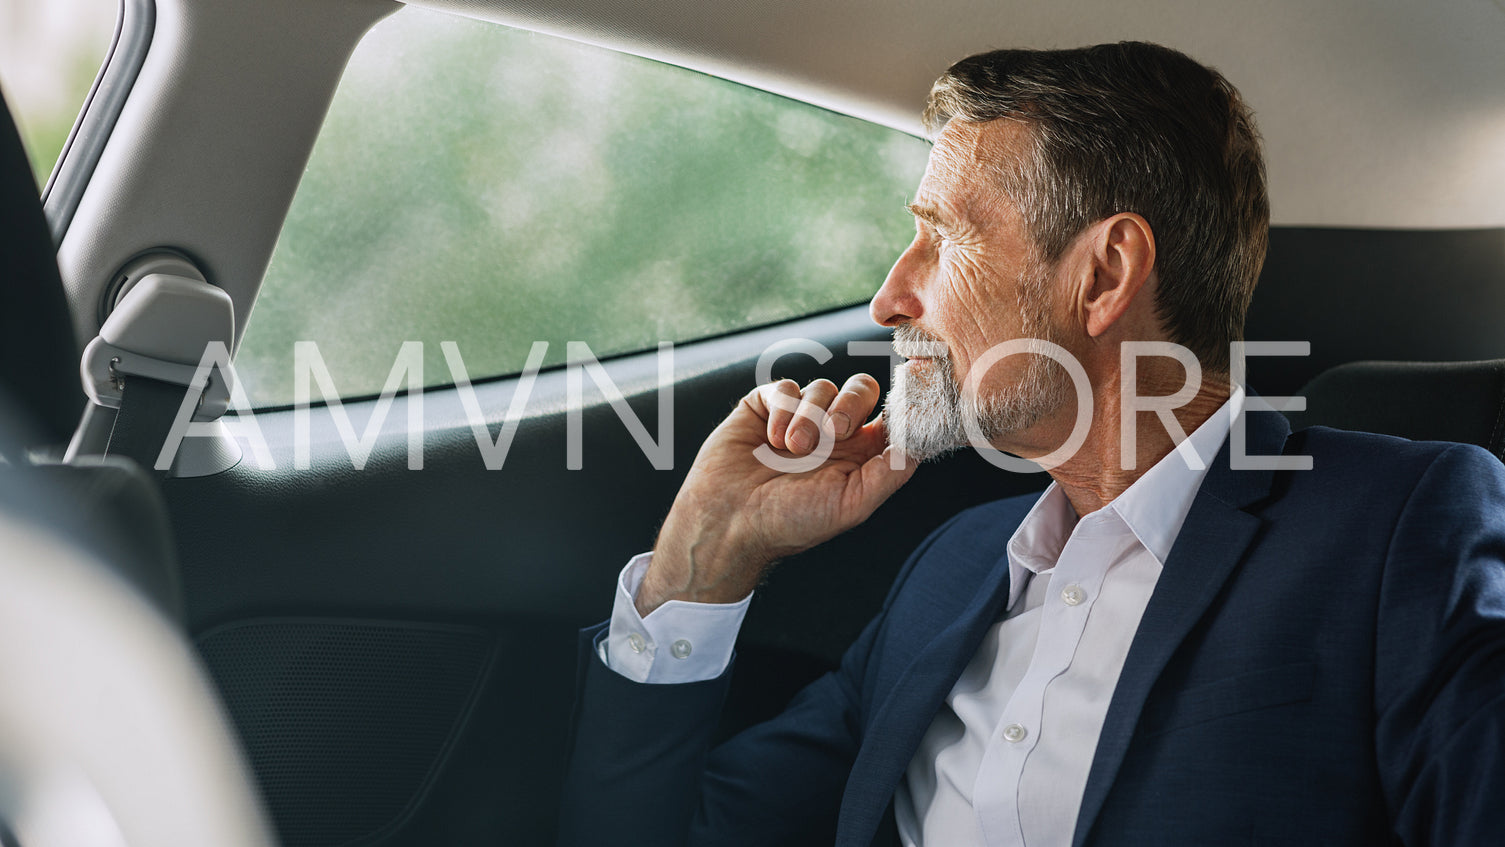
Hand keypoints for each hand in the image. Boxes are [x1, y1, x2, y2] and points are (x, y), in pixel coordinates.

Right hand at [637, 374, 916, 615]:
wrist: (728, 522)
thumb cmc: (791, 523)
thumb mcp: (852, 504)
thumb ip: (890, 472)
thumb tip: (922, 441)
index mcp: (859, 456)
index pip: (890, 415)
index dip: (899, 402)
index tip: (906, 393)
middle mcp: (832, 433)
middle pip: (861, 390)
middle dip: (851, 403)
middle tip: (835, 432)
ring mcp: (799, 417)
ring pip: (822, 386)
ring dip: (810, 416)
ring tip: (791, 449)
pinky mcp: (765, 407)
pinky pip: (786, 388)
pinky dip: (783, 410)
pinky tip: (771, 440)